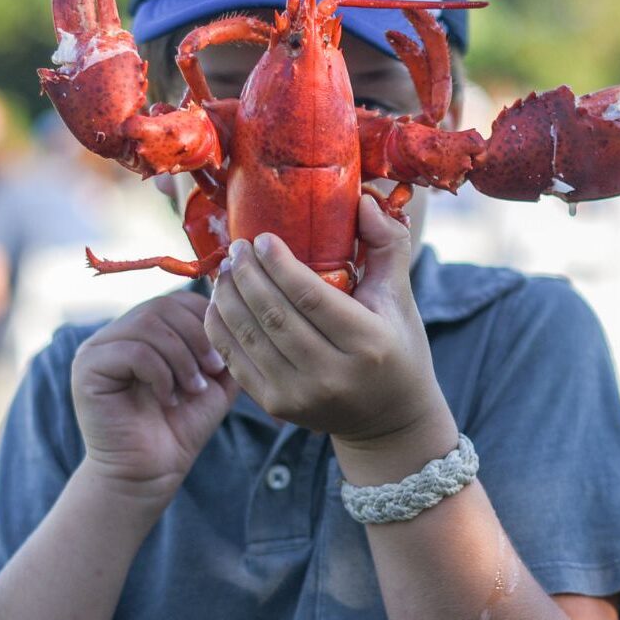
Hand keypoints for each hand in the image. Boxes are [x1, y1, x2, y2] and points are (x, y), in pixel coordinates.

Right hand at [72, 290, 237, 510]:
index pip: (177, 300)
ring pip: (149, 324)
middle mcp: (117, 333)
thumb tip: (238, 313)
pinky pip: (133, 350)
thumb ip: (223, 346)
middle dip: (197, 337)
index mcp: (144, 331)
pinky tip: (168, 399)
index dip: (205, 319)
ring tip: (193, 389)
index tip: (223, 358)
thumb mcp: (213, 381)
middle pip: (163, 306)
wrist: (150, 473)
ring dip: (182, 357)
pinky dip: (161, 373)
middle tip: (213, 371)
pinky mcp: (87, 367)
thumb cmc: (180, 429)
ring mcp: (98, 348)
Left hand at [204, 195, 456, 473]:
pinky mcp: (277, 407)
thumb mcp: (401, 297)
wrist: (388, 420)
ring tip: (224, 270)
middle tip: (236, 249)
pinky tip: (218, 302)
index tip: (261, 239)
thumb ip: (387, 245)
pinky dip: (220, 328)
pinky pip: (236, 361)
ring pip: (250, 338)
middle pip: (274, 316)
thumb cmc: (396, 348)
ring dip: (229, 298)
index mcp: (368, 343)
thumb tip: (363, 199)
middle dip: (247, 276)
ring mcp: (301, 395)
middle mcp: (333, 375)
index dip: (279, 265)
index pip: (311, 298)